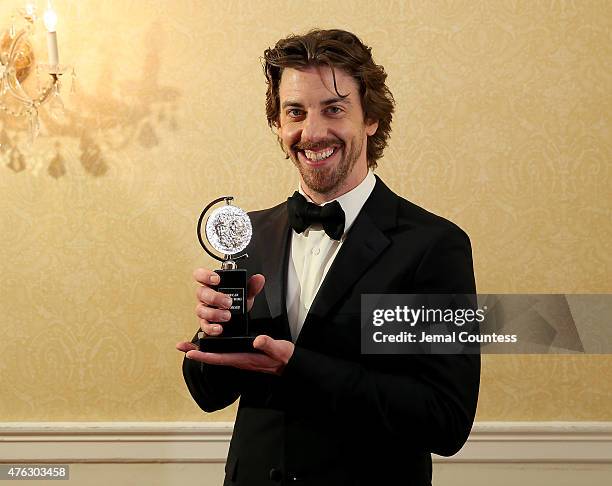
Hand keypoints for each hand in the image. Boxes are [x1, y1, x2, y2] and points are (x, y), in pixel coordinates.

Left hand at [176, 335, 294, 375]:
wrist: (290, 365)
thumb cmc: (285, 358)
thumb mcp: (279, 349)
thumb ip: (269, 345)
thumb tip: (257, 340)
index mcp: (245, 359)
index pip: (220, 358)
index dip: (204, 356)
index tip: (190, 353)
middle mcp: (240, 360)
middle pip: (214, 357)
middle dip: (197, 352)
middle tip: (181, 347)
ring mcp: (241, 358)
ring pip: (218, 355)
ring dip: (204, 350)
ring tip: (190, 344)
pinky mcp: (244, 355)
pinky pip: (225, 353)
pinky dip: (215, 348)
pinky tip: (211, 343)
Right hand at [191, 267, 265, 337]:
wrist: (238, 320)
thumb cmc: (236, 303)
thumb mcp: (245, 294)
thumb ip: (252, 286)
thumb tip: (259, 279)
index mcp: (212, 285)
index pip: (200, 275)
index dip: (205, 275)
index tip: (217, 279)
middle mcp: (205, 296)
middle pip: (201, 293)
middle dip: (215, 297)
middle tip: (228, 302)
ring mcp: (204, 310)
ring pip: (201, 310)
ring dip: (214, 313)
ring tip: (227, 316)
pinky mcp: (205, 323)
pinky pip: (204, 326)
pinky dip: (211, 328)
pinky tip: (219, 328)